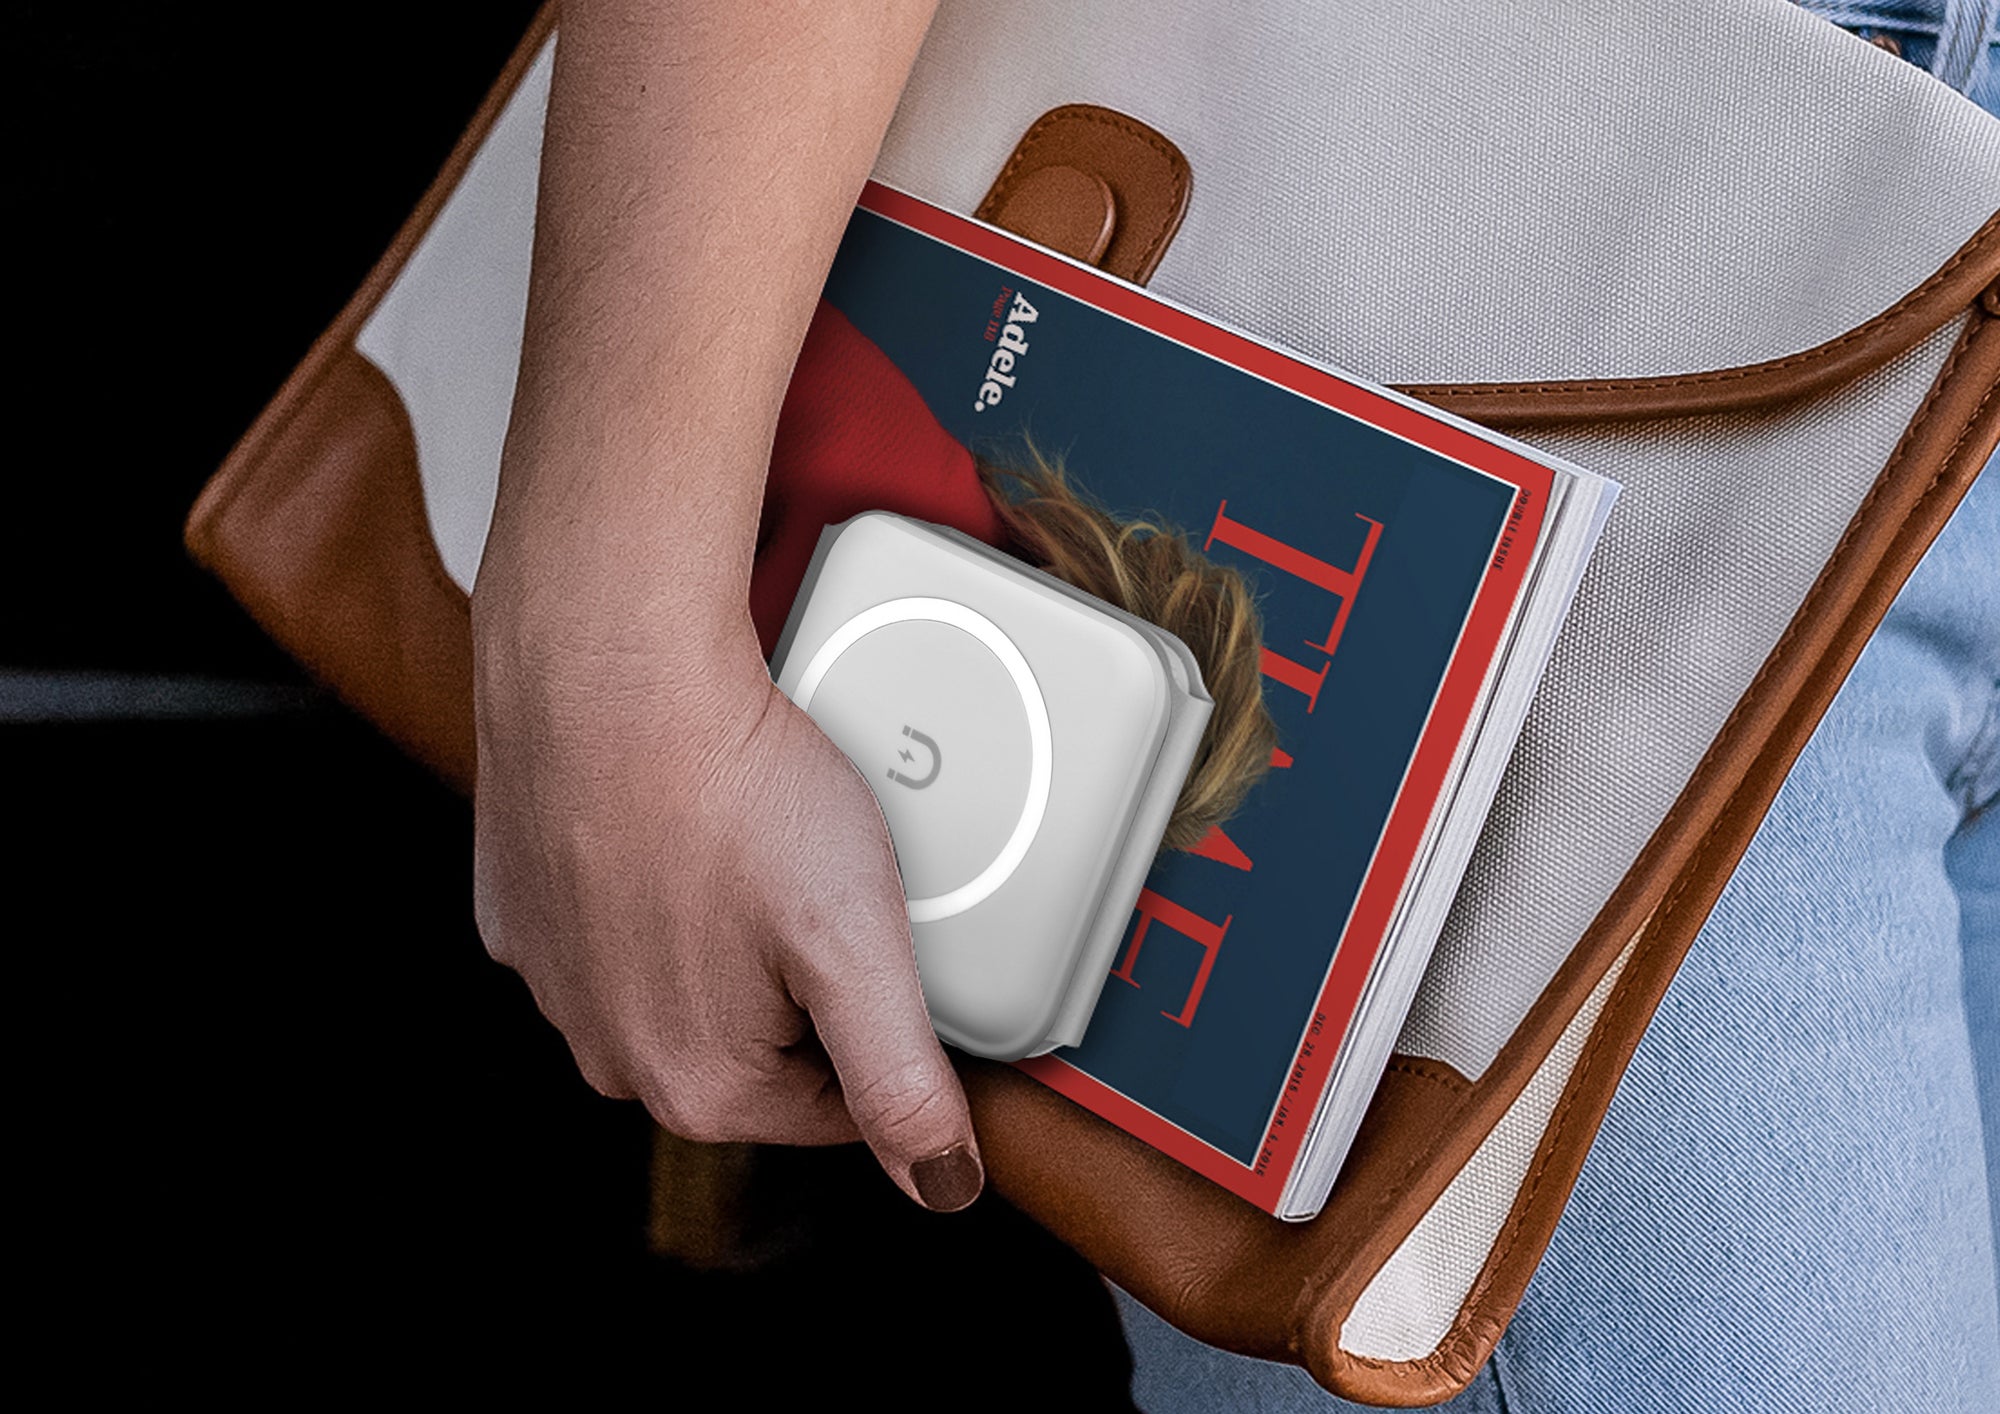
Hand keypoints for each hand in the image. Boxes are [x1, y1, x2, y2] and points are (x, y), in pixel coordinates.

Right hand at [469, 607, 984, 1212]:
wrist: (606, 667)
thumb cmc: (736, 793)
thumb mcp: (856, 946)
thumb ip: (904, 1081)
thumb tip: (943, 1189)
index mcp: (699, 1088)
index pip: (839, 1105)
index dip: (888, 1027)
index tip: (892, 948)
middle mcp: (608, 1055)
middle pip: (756, 1050)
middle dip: (800, 983)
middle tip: (822, 880)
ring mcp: (552, 981)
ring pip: (681, 985)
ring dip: (725, 936)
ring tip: (754, 841)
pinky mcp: (515, 908)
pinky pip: (612, 924)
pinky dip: (650, 888)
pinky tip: (683, 826)